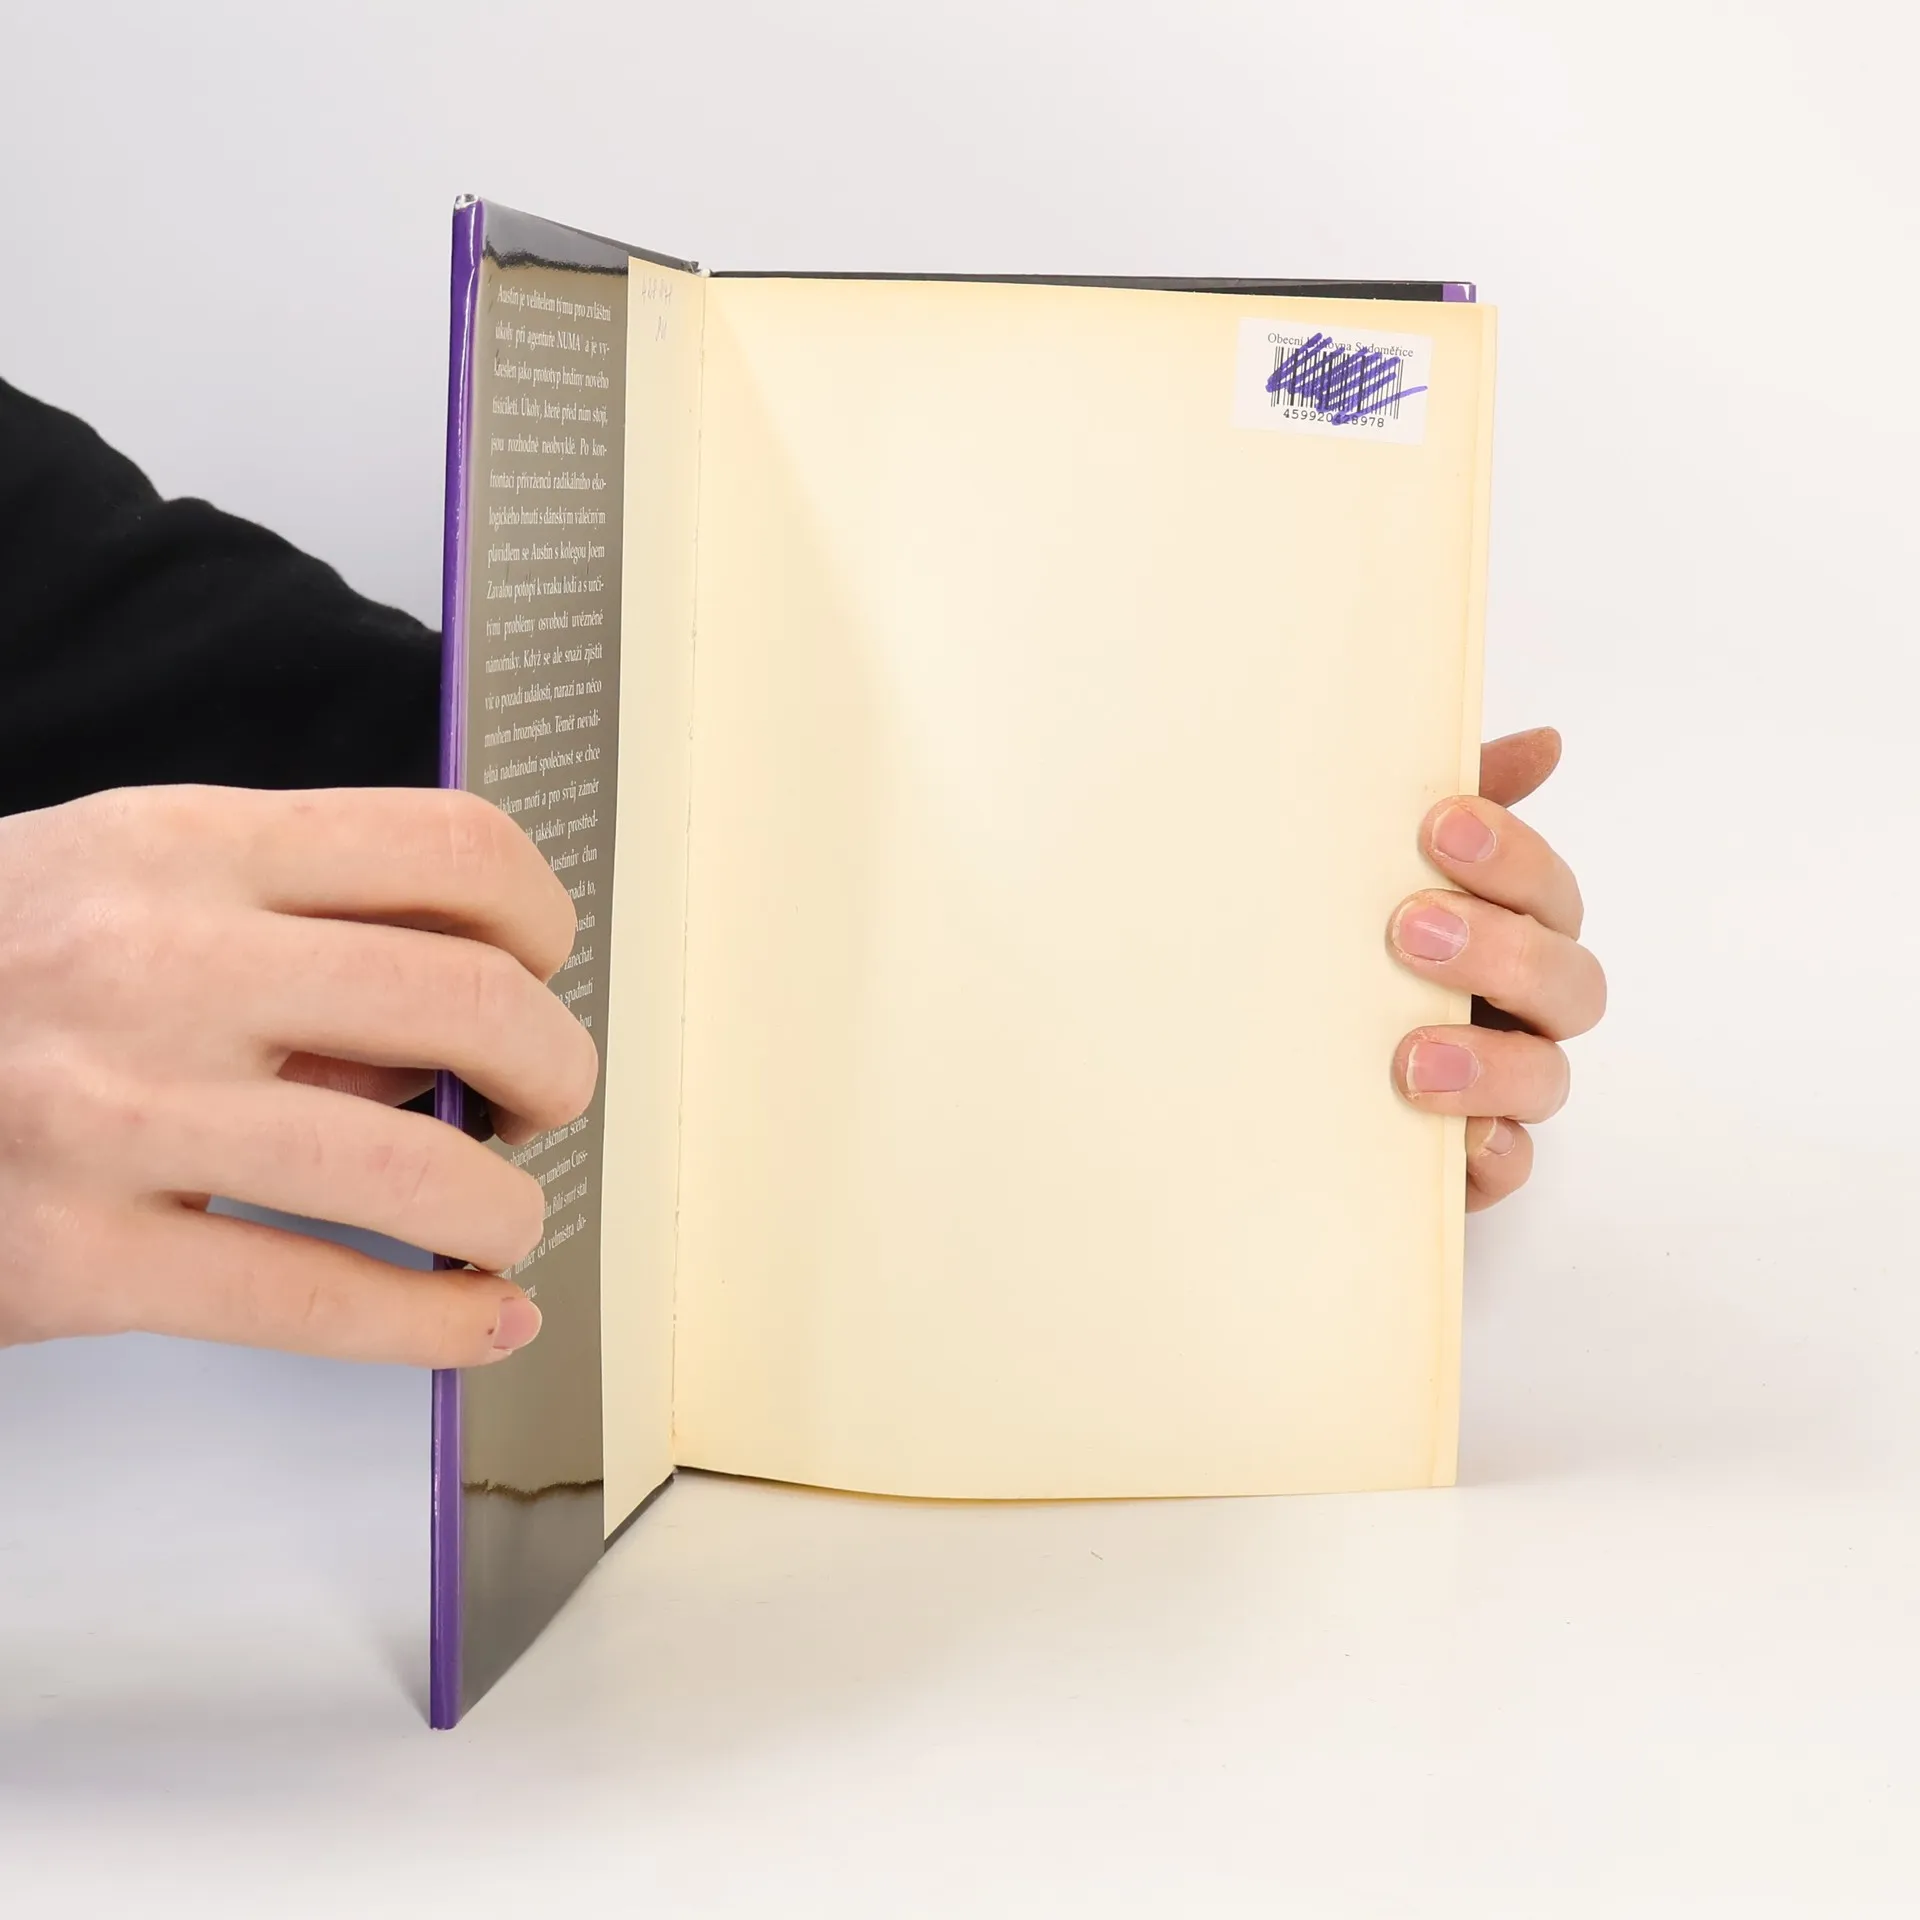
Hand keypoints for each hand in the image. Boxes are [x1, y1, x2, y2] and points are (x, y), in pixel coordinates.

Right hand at [0, 786, 597, 1362]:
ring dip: (507, 1211)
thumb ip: (289, 939)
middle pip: (471, 1000)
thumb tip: (458, 1037)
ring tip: (500, 1223)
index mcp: (180, 847)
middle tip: (539, 1108)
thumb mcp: (115, 891)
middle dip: (555, 1070)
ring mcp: (113, 1112)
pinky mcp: (74, 1257)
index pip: (452, 849)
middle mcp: (156, 961)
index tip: (543, 974)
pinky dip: (439, 1324)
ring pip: (416, 1168)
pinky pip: (319, 1300)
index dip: (543, 923)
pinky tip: (478, 1321)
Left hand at [1387, 728, 1604, 1210]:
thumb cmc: (1350, 955)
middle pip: (1567, 980)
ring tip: (1414, 1055)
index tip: (1438, 827)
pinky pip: (1509, 1167)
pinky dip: (1488, 1152)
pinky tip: (1454, 1141)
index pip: (1545, 889)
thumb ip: (1455, 803)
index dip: (1510, 855)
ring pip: (1547, 1077)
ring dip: (1492, 1062)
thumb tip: (1544, 743)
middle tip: (1412, 930)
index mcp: (1509, 931)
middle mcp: (1521, 1010)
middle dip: (1501, 951)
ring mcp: (1504, 1090)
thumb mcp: (1374, 872)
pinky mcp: (1472, 1163)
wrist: (1270, 1073)